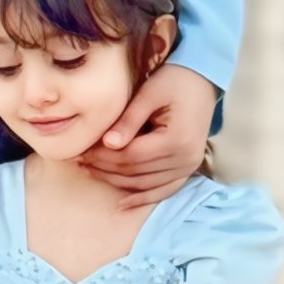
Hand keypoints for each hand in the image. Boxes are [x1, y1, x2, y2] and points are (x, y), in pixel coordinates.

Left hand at [81, 62, 216, 205]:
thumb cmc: (174, 81)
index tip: (82, 151)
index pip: (131, 156)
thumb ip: (128, 120)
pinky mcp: (189, 168)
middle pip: (136, 172)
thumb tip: (107, 144)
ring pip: (146, 184)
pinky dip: (143, 197)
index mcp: (176, 140)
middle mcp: (185, 158)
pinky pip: (164, 190)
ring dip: (118, 182)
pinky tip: (122, 203)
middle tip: (80, 162)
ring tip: (92, 173)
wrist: (202, 80)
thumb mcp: (148, 94)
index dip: (103, 157)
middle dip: (105, 169)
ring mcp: (189, 166)